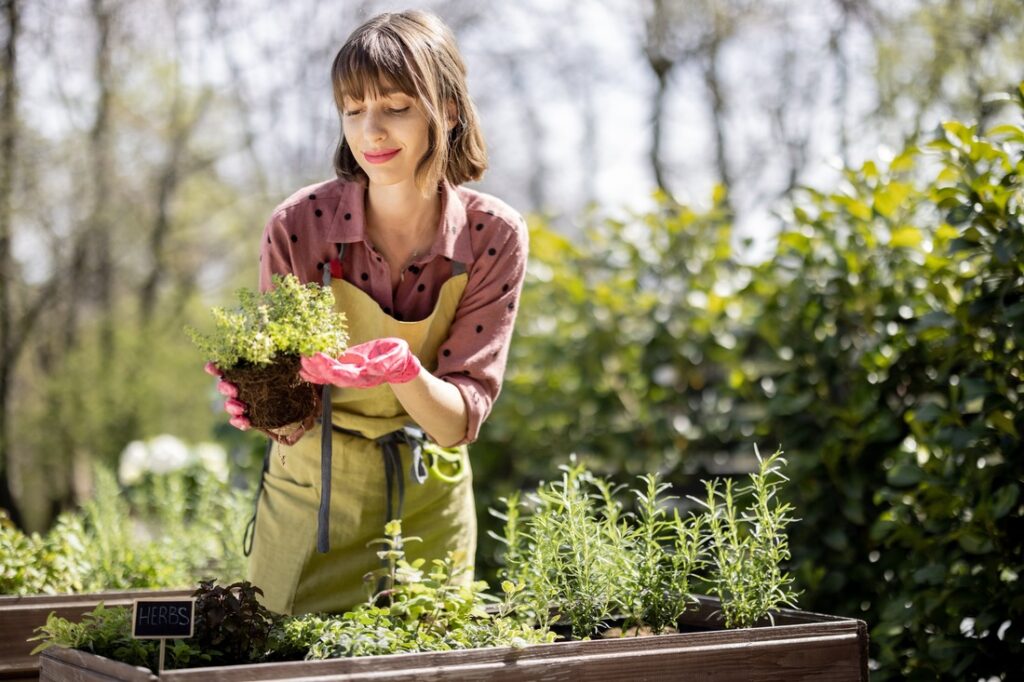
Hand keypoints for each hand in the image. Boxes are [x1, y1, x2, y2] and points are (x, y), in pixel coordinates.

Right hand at [203, 362, 311, 445]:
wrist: (316, 399)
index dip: (218, 367)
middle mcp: (248, 385)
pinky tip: (244, 421)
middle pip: (227, 386)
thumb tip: (305, 352)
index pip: (230, 366)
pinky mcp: (257, 418)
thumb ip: (301, 355)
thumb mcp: (304, 362)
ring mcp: (251, 402)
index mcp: (253, 369)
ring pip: (232, 405)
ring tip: (241, 408)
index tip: (211, 367)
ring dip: (232, 406)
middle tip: (232, 389)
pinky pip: (243, 421)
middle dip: (225, 388)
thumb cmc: (306, 375)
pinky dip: (240, 422)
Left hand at [299, 338, 420, 388]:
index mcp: (366, 377)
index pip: (345, 376)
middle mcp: (355, 378)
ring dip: (314, 368)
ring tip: (302, 358)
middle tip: (306, 355)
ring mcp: (349, 373)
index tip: (319, 358)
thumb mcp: (397, 356)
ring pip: (328, 375)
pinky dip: (315, 370)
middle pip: (332, 376)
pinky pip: (328, 370)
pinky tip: (303, 366)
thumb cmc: (398, 358)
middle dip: (318, 367)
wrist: (398, 364)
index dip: (331, 369)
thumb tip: (371, 368)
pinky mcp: (346, 366)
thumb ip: (385, 362)